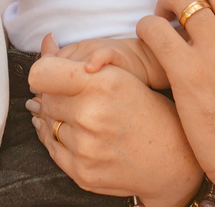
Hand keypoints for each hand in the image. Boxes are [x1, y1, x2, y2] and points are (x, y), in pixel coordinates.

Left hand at [28, 34, 201, 206]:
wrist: (172, 157)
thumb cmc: (148, 109)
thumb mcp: (121, 76)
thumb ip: (78, 60)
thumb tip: (45, 41)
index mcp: (101, 85)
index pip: (43, 73)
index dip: (45, 72)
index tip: (52, 75)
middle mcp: (91, 116)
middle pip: (45, 99)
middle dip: (52, 96)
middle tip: (67, 96)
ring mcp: (85, 149)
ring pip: (47, 125)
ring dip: (54, 118)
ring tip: (73, 115)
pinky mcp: (82, 173)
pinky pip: (52, 150)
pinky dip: (55, 139)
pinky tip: (69, 131)